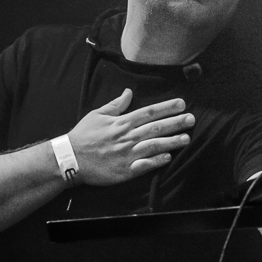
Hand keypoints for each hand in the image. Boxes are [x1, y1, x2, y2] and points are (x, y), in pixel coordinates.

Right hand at [67, 89, 194, 185]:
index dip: (167, 107)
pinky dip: (157, 161)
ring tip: (187, 138)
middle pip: (156, 128)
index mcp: (122, 122)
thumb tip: (129, 92)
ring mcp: (127, 154)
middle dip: (176, 123)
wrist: (69, 159)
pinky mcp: (125, 170)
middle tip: (192, 119)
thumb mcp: (98, 115)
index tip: (182, 104)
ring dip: (171, 142)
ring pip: (154, 145)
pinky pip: (144, 165)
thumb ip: (116, 105)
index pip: (149, 112)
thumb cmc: (83, 136)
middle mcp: (127, 137)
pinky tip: (169, 157)